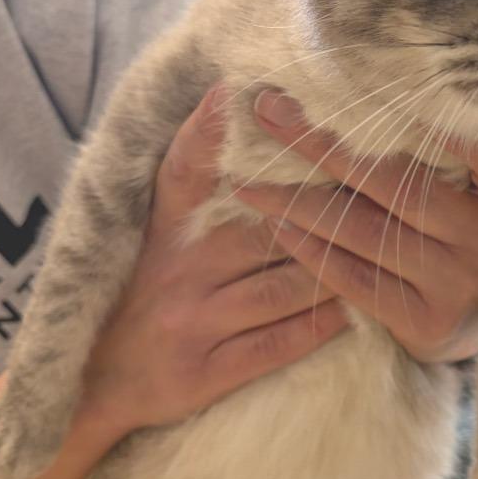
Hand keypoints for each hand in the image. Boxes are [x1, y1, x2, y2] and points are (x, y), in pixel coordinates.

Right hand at [78, 86, 349, 441]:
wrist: (96, 382)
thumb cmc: (143, 290)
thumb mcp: (155, 228)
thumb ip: (193, 174)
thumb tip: (231, 100)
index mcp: (164, 229)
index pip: (188, 171)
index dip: (214, 134)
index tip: (250, 96)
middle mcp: (177, 271)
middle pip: (265, 232)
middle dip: (323, 213)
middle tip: (376, 195)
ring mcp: (191, 323)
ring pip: (280, 289)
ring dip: (334, 270)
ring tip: (381, 255)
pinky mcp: (204, 373)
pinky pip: (274, 346)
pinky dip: (318, 327)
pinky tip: (354, 311)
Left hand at [236, 90, 477, 363]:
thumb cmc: (461, 238)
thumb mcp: (474, 191)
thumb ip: (440, 152)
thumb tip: (370, 101)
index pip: (464, 146)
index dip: (422, 121)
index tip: (360, 90)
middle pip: (390, 181)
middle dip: (322, 145)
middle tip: (271, 112)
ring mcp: (453, 281)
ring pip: (364, 231)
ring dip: (300, 201)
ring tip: (251, 180)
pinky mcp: (424, 321)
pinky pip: (355, 279)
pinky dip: (312, 250)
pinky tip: (279, 227)